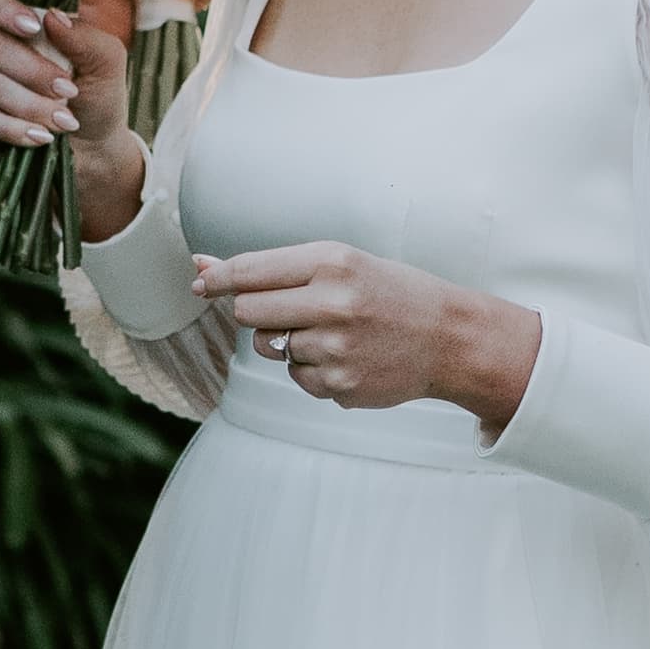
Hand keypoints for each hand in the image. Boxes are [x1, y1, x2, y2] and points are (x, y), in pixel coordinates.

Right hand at [0, 0, 151, 243]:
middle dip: (32, 71)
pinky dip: (13, 129)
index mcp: (22, 25)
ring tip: (66, 122)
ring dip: (30, 105)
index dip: (5, 11)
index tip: (33, 28)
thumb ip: (86, 37)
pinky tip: (41, 137)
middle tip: (69, 90)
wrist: (92, 145)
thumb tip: (53, 17)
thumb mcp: (106, 63)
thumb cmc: (97, 95)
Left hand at [191, 241, 540, 437]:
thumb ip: (274, 267)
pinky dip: (312, 369)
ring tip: (334, 332)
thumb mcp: (341, 262)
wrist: (449, 338)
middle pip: (248, 312)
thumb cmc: (389, 292)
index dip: (216, 278)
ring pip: (272, 347)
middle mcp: (332, 304)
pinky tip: (348, 357)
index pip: (250, 271)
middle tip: (288, 309)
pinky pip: (296, 377)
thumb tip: (201, 269)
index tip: (200, 282)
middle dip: (255, 312)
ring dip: (290, 341)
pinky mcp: (339, 386)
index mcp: (332, 262)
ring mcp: (335, 349)